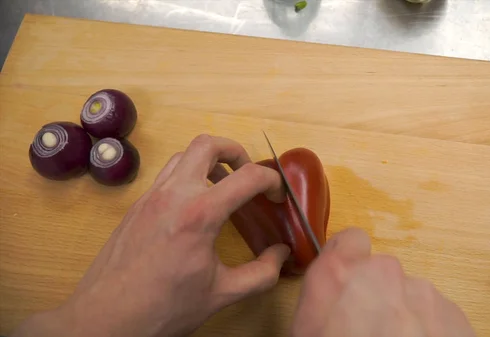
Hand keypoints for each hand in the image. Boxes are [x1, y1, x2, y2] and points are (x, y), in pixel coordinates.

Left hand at [12, 135, 290, 336]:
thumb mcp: (222, 294)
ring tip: (223, 188)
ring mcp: (151, 197)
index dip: (271, 180)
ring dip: (209, 162)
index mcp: (199, 214)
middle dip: (235, 151)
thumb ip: (261, 273)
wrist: (106, 318)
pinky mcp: (137, 206)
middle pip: (207, 144)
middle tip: (247, 174)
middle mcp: (173, 195)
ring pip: (183, 155)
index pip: (247, 177)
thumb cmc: (162, 307)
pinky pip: (167, 175)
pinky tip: (195, 207)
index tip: (277, 195)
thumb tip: (281, 255)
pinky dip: (188, 177)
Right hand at [291, 228, 475, 336]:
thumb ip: (322, 300)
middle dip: (377, 297)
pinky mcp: (456, 316)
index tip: (348, 284)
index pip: (349, 240)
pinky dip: (431, 333)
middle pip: (382, 273)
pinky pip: (437, 315)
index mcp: (338, 277)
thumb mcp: (307, 334)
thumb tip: (333, 298)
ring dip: (405, 317)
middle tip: (370, 335)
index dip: (349, 260)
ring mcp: (424, 294)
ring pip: (411, 296)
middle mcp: (383, 274)